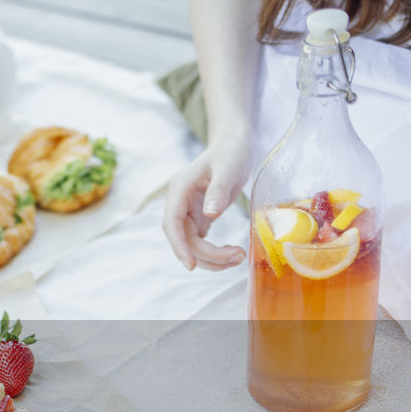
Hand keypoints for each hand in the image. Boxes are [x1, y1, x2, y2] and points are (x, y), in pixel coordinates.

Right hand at [163, 138, 249, 270]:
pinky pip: (201, 243)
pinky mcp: (198, 219)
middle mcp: (179, 204)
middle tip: (236, 257)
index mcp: (180, 189)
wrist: (234, 146)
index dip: (179, 246)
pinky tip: (232, 254)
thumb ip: (217, 190)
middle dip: (206, 255)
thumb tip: (210, 213)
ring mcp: (188, 213)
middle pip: (183, 239)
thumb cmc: (230, 152)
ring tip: (238, 256)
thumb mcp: (228, 168)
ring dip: (212, 258)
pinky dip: (215, 253)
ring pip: (192, 245)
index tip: (192, 265)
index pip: (172, 223)